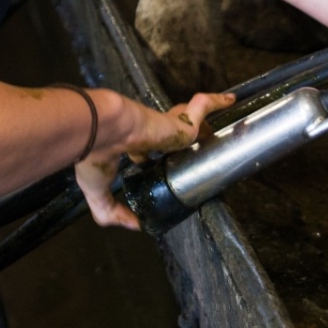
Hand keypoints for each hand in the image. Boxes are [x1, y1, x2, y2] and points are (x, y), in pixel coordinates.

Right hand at [75, 90, 234, 229]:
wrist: (98, 131)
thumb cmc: (95, 157)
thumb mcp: (97, 193)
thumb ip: (112, 212)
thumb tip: (136, 226)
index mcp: (129, 148)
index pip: (145, 151)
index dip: (154, 157)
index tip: (160, 162)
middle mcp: (148, 134)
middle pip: (169, 133)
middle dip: (179, 136)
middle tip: (197, 146)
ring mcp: (164, 126)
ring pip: (187, 120)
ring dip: (200, 120)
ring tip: (216, 127)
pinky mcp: (178, 122)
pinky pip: (202, 108)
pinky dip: (216, 102)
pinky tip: (231, 101)